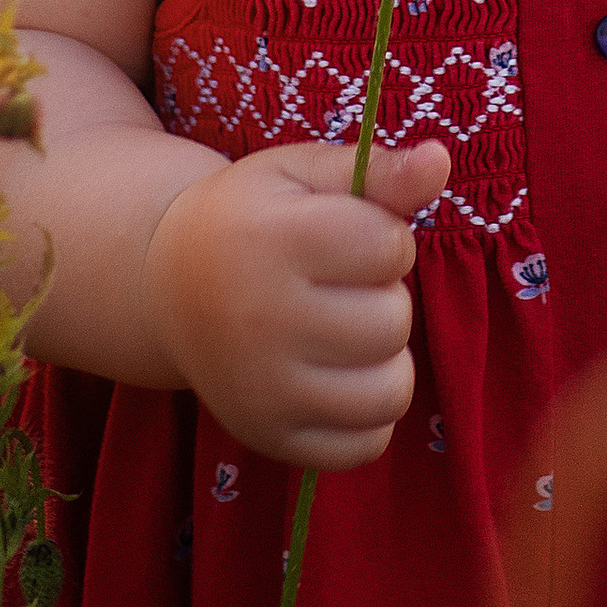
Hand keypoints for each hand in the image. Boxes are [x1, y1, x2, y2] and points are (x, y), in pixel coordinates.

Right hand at [141, 136, 450, 466]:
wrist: (167, 286)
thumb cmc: (253, 218)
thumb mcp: (303, 173)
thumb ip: (378, 171)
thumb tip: (440, 161)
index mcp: (270, 242)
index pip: (389, 247)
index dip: (384, 236)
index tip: (347, 235)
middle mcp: (259, 323)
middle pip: (392, 321)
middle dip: (382, 296)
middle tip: (339, 286)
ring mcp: (262, 391)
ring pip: (391, 391)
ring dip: (383, 358)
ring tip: (344, 332)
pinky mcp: (269, 439)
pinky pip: (367, 445)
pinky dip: (368, 414)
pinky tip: (336, 377)